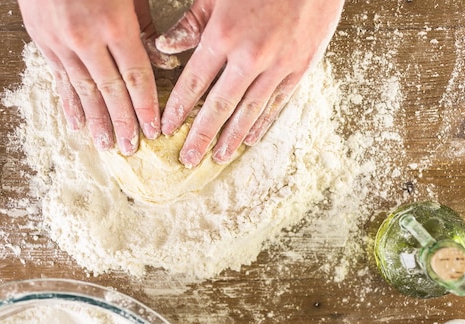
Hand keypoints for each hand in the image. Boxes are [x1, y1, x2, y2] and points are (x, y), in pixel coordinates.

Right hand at [17, 0, 177, 154]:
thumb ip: (145, 25)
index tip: (155, 129)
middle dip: (123, 122)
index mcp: (115, 25)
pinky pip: (59, 79)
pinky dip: (69, 103)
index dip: (146, 107)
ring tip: (106, 144)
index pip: (136, 77)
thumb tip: (160, 60)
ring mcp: (62, 42)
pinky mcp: (43, 42)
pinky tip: (75, 123)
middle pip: (111, 91)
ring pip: (83, 91)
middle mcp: (87, 39)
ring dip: (96, 121)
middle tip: (133, 148)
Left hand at [156, 0, 343, 167]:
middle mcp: (250, 56)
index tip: (166, 129)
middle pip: (219, 105)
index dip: (178, 108)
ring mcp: (277, 66)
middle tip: (187, 159)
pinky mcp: (299, 68)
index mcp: (224, 34)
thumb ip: (192, 23)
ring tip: (217, 158)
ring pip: (249, 111)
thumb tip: (165, 48)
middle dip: (200, 135)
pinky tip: (249, 139)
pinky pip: (276, 103)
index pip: (194, 81)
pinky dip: (261, 123)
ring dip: (231, 138)